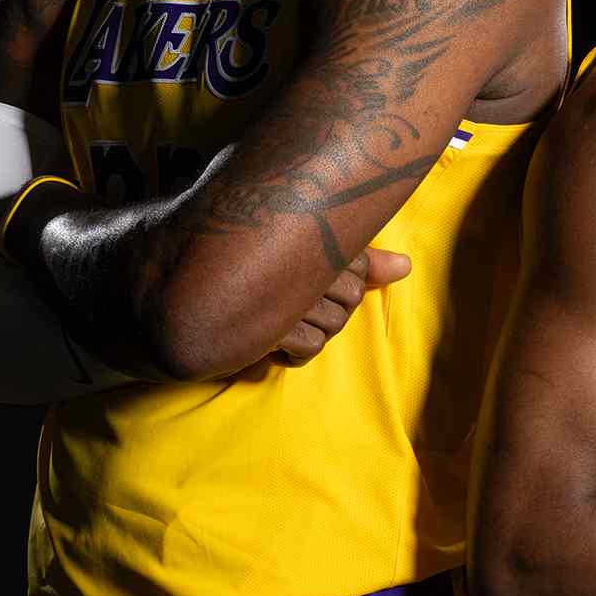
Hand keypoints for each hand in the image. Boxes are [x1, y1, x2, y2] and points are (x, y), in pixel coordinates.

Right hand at [274, 248, 411, 363]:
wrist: (189, 317)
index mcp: (304, 241)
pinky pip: (313, 345)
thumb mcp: (315, 273)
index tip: (310, 286)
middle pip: (352, 295)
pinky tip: (273, 343)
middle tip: (293, 309)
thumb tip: (406, 265)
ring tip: (281, 325)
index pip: (360, 266)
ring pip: (335, 323)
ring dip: (310, 333)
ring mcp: (282, 293)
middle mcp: (295, 263)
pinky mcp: (270, 325)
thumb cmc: (265, 290)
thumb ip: (363, 265)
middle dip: (329, 310)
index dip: (342, 282)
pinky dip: (295, 354)